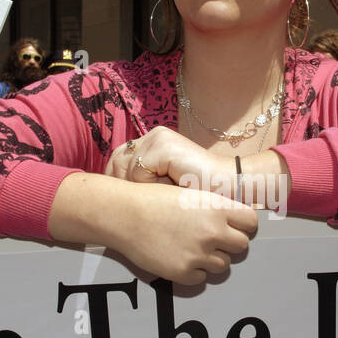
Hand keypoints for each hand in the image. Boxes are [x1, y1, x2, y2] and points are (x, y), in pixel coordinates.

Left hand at [105, 128, 235, 196]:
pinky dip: (151, 187)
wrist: (229, 187)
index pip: (116, 159)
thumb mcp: (163, 184)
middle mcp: (153, 134)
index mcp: (152, 140)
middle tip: (142, 202)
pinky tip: (169, 190)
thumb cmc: (199, 191)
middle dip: (124, 186)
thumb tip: (108, 191)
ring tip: (162, 195)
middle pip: (116, 163)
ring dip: (141, 188)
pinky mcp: (165, 146)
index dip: (115, 182)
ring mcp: (159, 138)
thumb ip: (140, 180)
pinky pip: (140, 172)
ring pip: (126, 170)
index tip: (124, 201)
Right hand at [107, 181, 257, 285]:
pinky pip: (202, 278)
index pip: (250, 222)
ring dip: (211, 259)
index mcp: (217, 208)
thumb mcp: (190, 195)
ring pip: (223, 265)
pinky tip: (179, 257)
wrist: (124, 215)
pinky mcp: (183, 272)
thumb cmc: (153, 200)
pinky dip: (193, 271)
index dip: (242, 224)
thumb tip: (234, 222)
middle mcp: (213, 232)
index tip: (233, 226)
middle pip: (241, 246)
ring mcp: (199, 255)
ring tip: (191, 247)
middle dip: (229, 243)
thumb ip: (215, 208)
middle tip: (211, 239)